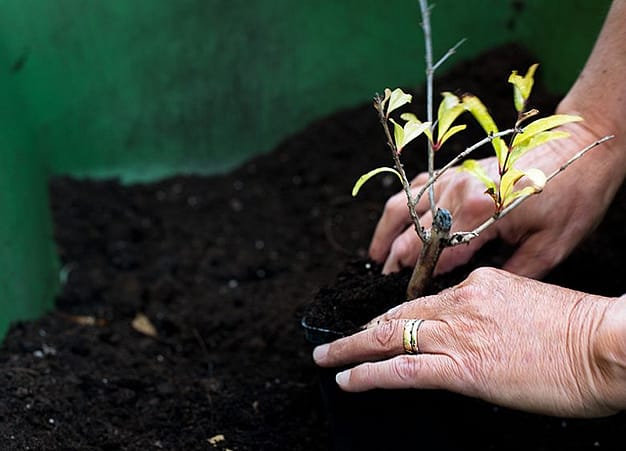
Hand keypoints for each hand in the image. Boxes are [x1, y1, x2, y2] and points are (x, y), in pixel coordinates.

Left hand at [312, 268, 625, 416]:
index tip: (377, 323)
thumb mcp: (531, 308)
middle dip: (362, 328)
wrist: (609, 345)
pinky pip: (400, 369)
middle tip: (335, 338)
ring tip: (326, 357)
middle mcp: (461, 302)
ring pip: (389, 337)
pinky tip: (347, 378)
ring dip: (351, 348)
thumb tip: (477, 333)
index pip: (425, 300)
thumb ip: (496, 313)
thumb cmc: (583, 332)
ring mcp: (458, 333)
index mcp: (480, 285)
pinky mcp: (460, 367)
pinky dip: (367, 374)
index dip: (394, 314)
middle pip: (397, 313)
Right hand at [369, 120, 622, 277]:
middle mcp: (458, 192)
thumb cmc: (572, 198)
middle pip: (412, 235)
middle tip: (385, 289)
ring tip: (376, 259)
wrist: (580, 148)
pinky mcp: (455, 168)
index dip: (419, 281)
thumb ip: (511, 274)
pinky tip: (395, 226)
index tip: (408, 302)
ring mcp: (452, 176)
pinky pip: (415, 189)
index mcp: (481, 213)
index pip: (436, 256)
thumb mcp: (551, 247)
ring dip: (386, 235)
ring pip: (403, 208)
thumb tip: (477, 296)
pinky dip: (399, 209)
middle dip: (395, 264)